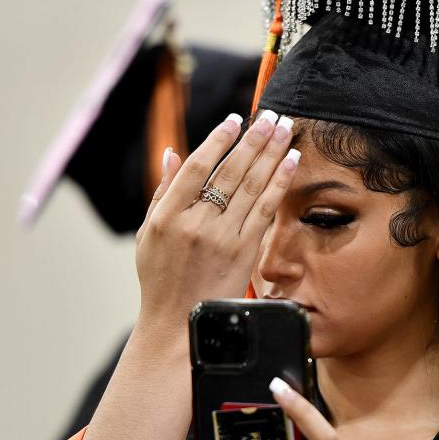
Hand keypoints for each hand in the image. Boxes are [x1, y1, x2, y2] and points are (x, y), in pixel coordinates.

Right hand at [134, 111, 298, 331]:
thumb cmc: (162, 277)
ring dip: (271, 154)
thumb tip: (174, 152)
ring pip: (252, 186)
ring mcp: (222, 238)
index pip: (197, 168)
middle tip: (271, 116)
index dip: (218, 140)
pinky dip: (279, 183)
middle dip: (254, 140)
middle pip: (231, 172)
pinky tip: (291, 163)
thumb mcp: (148, 234)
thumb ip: (164, 192)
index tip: (235, 119)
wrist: (180, 323)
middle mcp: (195, 224)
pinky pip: (265, 210)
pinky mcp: (245, 252)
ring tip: (285, 130)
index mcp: (166, 216)